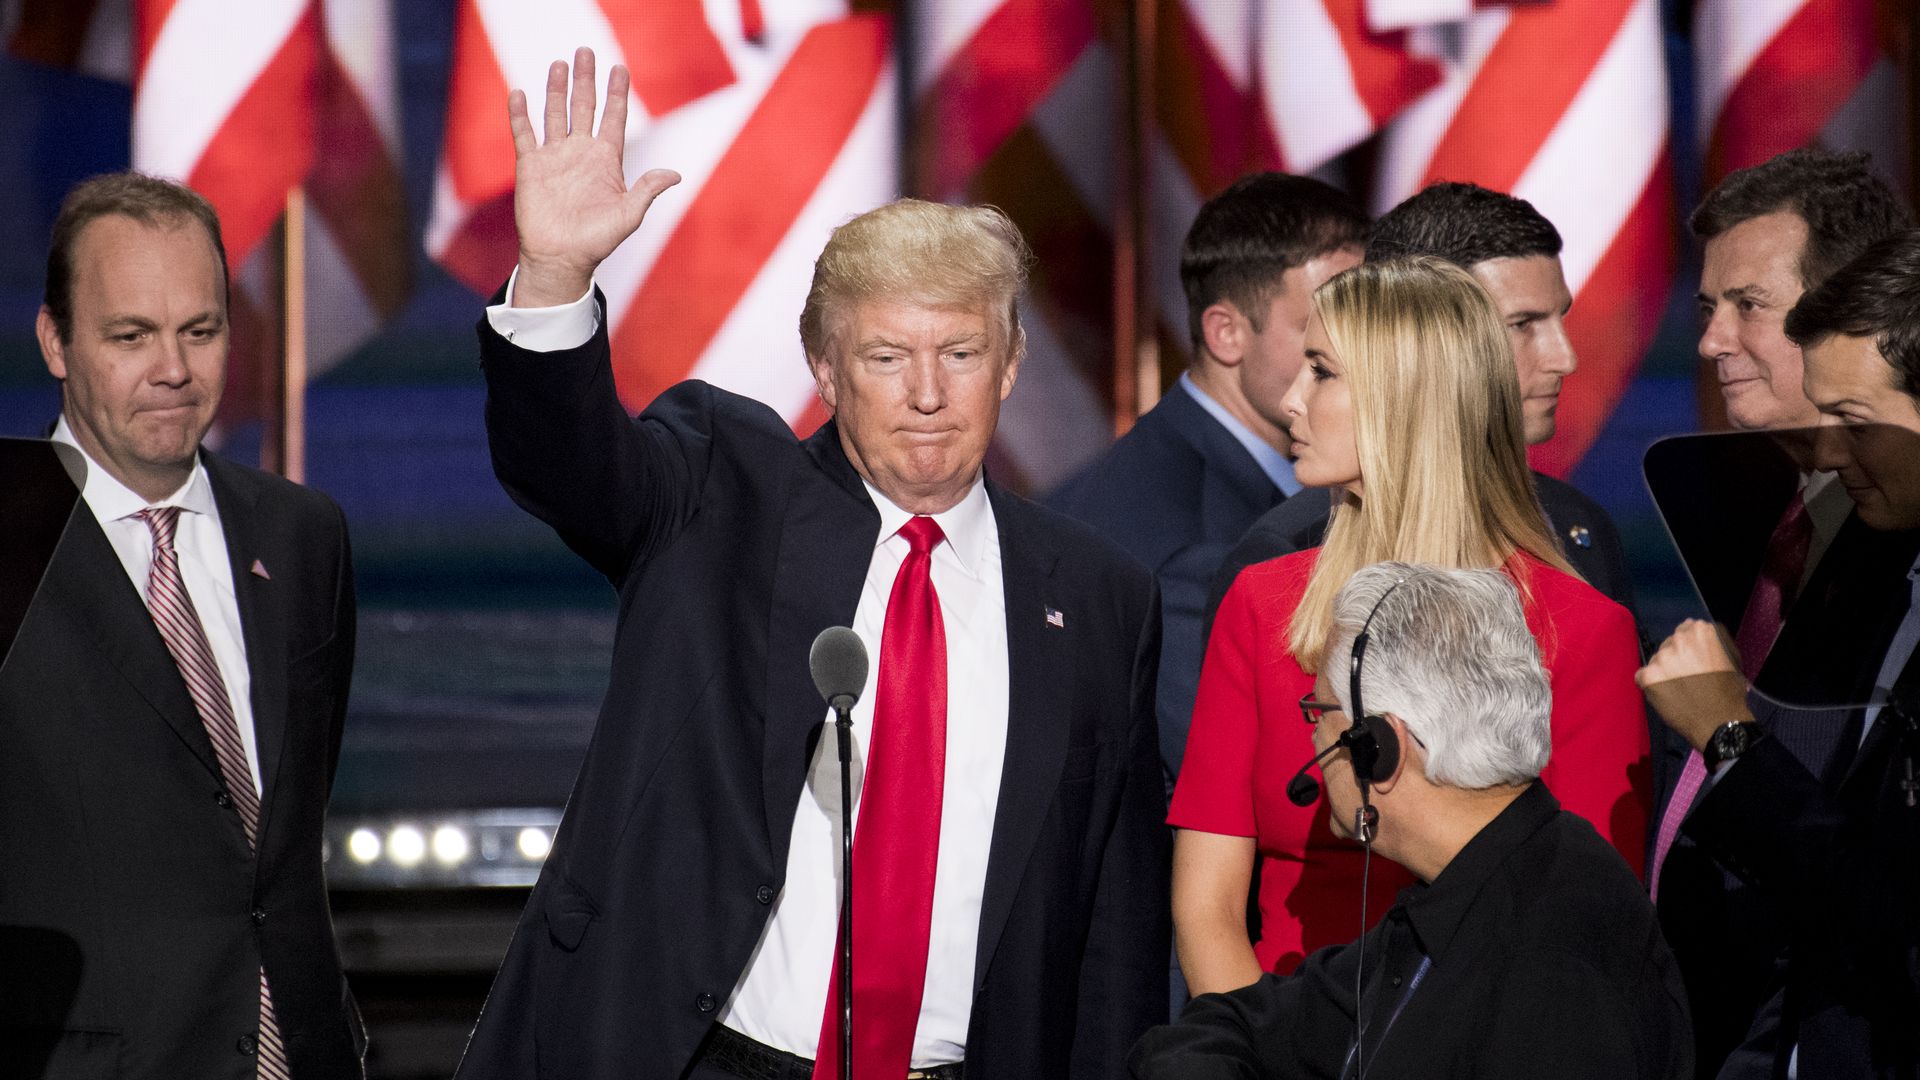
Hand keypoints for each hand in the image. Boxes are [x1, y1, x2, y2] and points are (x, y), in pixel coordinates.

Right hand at [508, 47, 680, 307]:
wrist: (562, 257)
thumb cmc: (597, 241)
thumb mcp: (628, 215)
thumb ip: (647, 190)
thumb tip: (675, 175)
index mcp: (606, 160)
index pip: (613, 117)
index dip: (617, 93)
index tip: (620, 68)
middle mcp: (581, 152)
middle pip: (584, 107)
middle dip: (586, 80)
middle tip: (585, 51)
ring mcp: (555, 157)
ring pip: (555, 114)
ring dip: (556, 89)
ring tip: (559, 64)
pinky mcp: (530, 166)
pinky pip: (524, 133)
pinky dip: (520, 114)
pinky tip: (520, 93)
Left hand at [1636, 619, 1751, 751]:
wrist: (1718, 722)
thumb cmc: (1729, 692)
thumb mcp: (1730, 658)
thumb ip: (1714, 642)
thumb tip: (1702, 634)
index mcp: (1701, 631)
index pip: (1686, 629)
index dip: (1689, 646)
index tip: (1693, 659)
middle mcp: (1678, 639)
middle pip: (1670, 644)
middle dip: (1676, 657)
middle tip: (1686, 676)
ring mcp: (1661, 658)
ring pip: (1657, 660)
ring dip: (1663, 671)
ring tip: (1677, 688)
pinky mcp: (1648, 676)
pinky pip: (1643, 676)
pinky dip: (1650, 684)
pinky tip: (1665, 694)